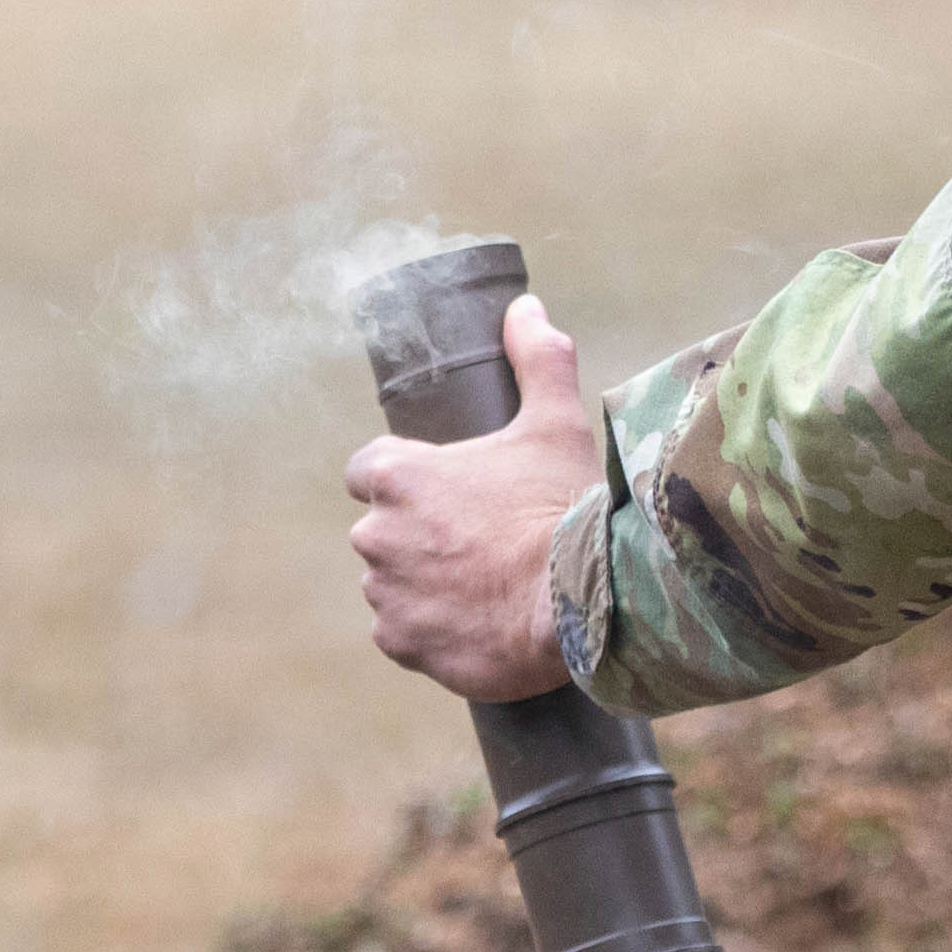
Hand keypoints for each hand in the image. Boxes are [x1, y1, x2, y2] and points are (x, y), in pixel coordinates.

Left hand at [342, 298, 593, 703]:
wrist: (583, 604)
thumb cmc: (563, 508)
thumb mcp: (557, 424)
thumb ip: (537, 359)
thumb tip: (526, 308)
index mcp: (399, 475)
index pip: (367, 470)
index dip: (406, 478)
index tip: (446, 490)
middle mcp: (376, 534)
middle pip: (384, 528)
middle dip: (421, 532)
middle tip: (483, 539)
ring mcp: (386, 593)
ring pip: (393, 582)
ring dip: (425, 581)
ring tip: (487, 583)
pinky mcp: (402, 643)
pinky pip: (404, 632)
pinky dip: (431, 629)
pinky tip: (477, 621)